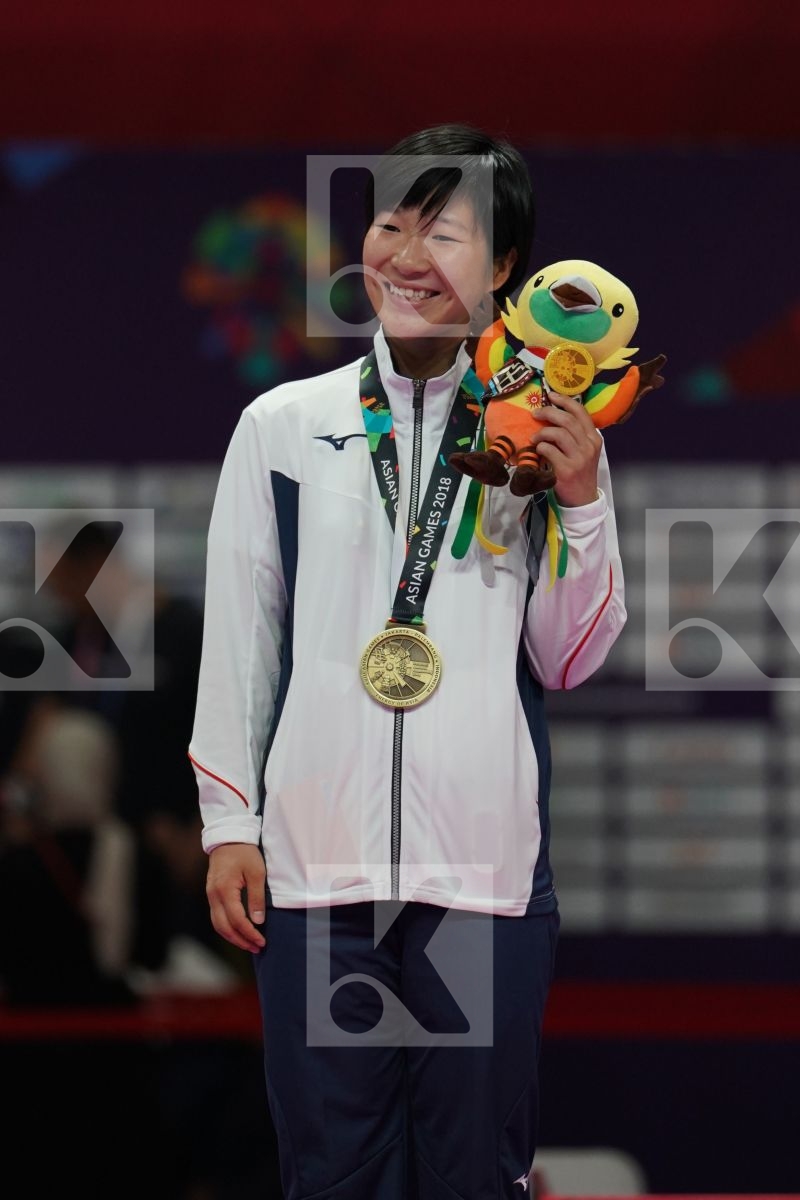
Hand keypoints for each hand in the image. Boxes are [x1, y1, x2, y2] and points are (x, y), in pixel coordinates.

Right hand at [206, 843, 266, 952]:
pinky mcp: (211, 893)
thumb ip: (256, 897)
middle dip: (240, 940)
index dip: (249, 933)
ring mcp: (210, 895)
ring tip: (249, 944)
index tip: (262, 941)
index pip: (236, 920)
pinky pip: (216, 917)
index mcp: (225, 890)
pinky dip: (227, 927)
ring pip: (217, 924)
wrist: (228, 837)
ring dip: (232, 937)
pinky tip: (238, 931)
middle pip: (224, 927)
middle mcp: (213, 895)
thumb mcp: (257, 872)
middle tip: (257, 947)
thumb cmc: (245, 853)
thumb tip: (258, 921)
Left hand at [531, 391, 601, 506]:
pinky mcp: (567, 470)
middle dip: (548, 412)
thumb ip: (575, 435)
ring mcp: (579, 458)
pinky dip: (540, 447)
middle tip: (535, 414)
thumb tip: (553, 414)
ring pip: (558, 433)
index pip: (580, 412)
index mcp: (594, 438)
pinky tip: (538, 450)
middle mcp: (589, 446)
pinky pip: (549, 450)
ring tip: (534, 438)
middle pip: (567, 420)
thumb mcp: (584, 451)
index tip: (550, 395)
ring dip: (542, 432)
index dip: (564, 400)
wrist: (582, 498)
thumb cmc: (579, 472)